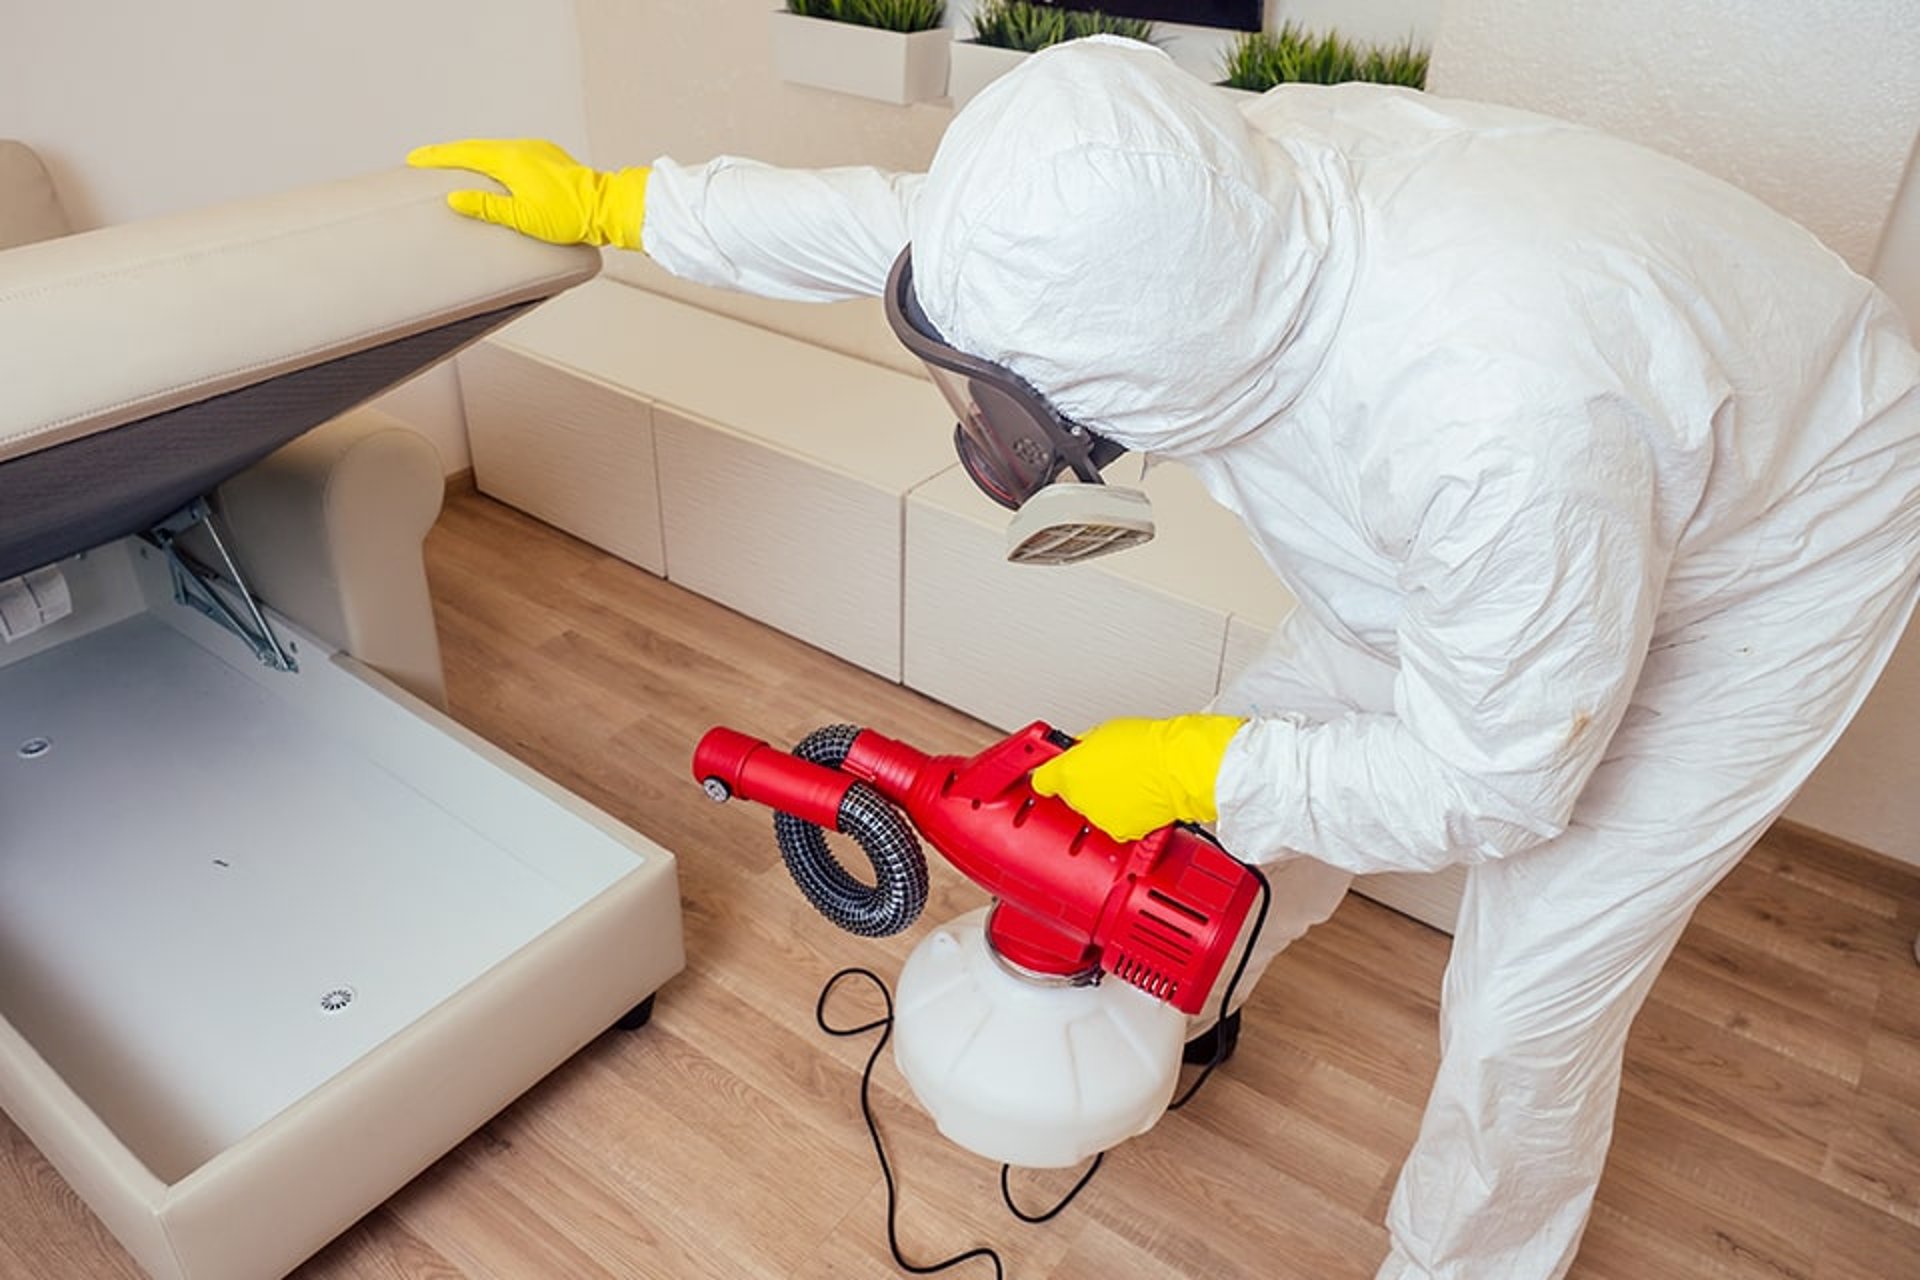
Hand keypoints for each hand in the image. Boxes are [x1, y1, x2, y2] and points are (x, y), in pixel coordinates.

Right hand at [406, 138, 648, 250]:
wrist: (607, 207)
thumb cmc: (570, 217)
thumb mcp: (524, 218)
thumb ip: (487, 207)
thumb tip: (454, 197)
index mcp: (511, 160)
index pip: (463, 154)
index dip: (437, 157)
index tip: (414, 159)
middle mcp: (522, 149)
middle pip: (475, 148)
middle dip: (448, 154)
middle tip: (423, 159)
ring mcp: (537, 151)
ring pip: (493, 150)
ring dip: (470, 156)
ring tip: (450, 164)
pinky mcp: (548, 158)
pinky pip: (510, 154)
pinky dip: (491, 159)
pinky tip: (490, 170)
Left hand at [1029, 714, 1243, 840]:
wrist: (1179, 768)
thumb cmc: (1148, 746)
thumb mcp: (1103, 732)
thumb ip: (1081, 747)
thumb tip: (1077, 751)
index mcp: (1068, 773)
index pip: (1041, 781)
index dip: (1049, 775)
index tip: (1051, 772)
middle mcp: (1078, 800)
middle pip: (1069, 795)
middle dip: (1081, 784)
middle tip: (1104, 769)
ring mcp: (1099, 819)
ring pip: (1092, 810)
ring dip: (1103, 800)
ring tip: (1127, 782)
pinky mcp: (1122, 833)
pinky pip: (1115, 822)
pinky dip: (1123, 813)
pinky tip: (1136, 797)